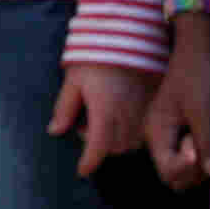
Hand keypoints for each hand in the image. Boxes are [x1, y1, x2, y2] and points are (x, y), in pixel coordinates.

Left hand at [50, 60, 150, 176]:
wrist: (127, 38)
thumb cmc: (95, 58)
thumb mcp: (73, 80)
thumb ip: (65, 108)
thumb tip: (54, 131)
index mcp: (105, 111)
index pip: (97, 148)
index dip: (88, 163)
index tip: (82, 171)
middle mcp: (127, 115)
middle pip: (114, 148)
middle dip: (99, 145)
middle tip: (86, 125)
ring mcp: (144, 111)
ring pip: (131, 143)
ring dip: (116, 140)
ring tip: (104, 118)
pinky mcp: (155, 105)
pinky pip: (145, 131)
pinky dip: (132, 132)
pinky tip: (122, 115)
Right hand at [145, 20, 209, 188]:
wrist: (198, 49)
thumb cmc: (198, 76)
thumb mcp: (203, 111)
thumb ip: (206, 143)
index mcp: (156, 131)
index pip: (167, 170)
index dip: (186, 167)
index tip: (198, 147)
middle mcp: (157, 136)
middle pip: (172, 175)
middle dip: (193, 170)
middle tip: (204, 143)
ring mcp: (167, 134)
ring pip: (181, 167)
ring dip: (198, 164)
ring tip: (207, 138)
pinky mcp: (178, 129)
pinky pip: (186, 154)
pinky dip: (199, 155)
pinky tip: (208, 138)